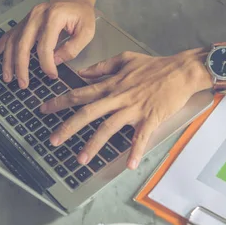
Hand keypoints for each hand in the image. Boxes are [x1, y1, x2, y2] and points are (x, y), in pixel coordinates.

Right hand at [0, 0, 95, 88]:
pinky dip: (0, 46)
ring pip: (13, 40)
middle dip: (21, 66)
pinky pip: (9, 34)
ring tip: (7, 77)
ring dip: (8, 60)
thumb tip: (55, 61)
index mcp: (53, 17)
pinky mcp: (25, 20)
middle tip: (22, 84)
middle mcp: (37, 16)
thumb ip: (72, 48)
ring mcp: (28, 17)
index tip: (52, 75)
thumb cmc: (81, 13)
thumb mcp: (87, 31)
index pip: (45, 46)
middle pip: (23, 44)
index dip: (46, 64)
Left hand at [40, 49, 209, 169]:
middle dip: (68, 127)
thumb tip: (84, 73)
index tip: (44, 109)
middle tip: (53, 140)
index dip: (60, 101)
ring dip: (93, 144)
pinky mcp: (151, 118)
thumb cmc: (155, 66)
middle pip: (88, 113)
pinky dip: (135, 151)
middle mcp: (118, 97)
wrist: (182, 70)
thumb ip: (103, 67)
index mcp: (111, 84)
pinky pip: (141, 137)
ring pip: (108, 127)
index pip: (80, 93)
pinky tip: (129, 165)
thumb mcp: (125, 59)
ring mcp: (134, 109)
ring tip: (80, 159)